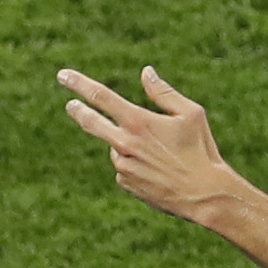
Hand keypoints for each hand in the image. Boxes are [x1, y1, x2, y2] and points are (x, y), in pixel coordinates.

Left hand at [58, 64, 243, 227]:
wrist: (204, 194)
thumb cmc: (201, 150)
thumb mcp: (191, 114)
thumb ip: (163, 92)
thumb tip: (146, 72)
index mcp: (138, 121)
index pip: (100, 96)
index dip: (79, 84)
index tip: (64, 75)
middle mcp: (124, 143)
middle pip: (91, 122)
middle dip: (78, 111)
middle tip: (70, 105)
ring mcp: (122, 165)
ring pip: (116, 147)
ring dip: (127, 144)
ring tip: (161, 154)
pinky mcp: (126, 183)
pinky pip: (124, 167)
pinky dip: (135, 163)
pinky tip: (158, 171)